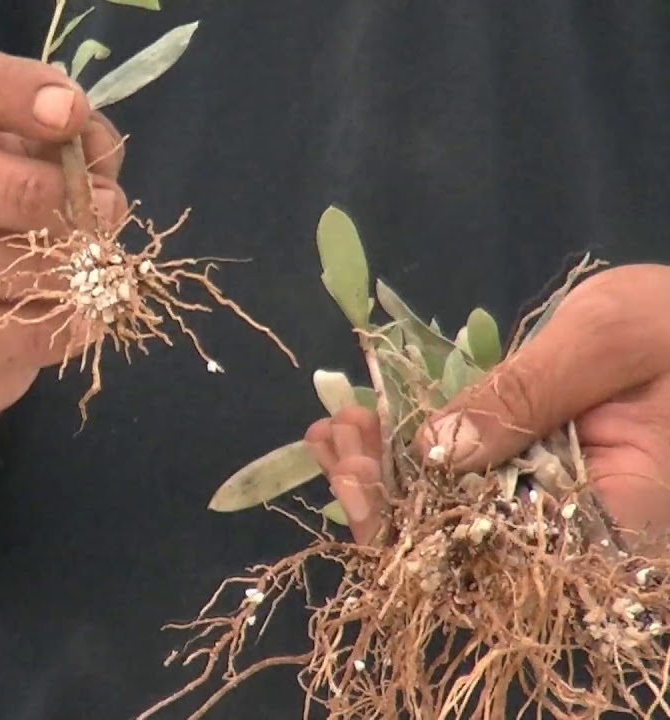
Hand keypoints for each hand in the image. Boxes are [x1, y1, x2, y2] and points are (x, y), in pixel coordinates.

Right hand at [0, 46, 127, 426]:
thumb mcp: (14, 157)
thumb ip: (59, 143)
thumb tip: (98, 152)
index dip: (12, 92)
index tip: (73, 114)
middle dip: (27, 193)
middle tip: (102, 213)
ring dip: (35, 269)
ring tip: (92, 275)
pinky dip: (25, 332)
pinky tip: (75, 325)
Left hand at [305, 264, 669, 546]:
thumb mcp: (605, 342)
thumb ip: (524, 396)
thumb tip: (434, 451)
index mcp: (618, 527)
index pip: (499, 568)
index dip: (415, 536)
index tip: (357, 478)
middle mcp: (582, 536)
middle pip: (464, 551)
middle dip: (384, 500)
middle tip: (332, 437)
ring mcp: (556, 509)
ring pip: (455, 518)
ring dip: (385, 475)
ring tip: (334, 425)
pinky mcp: (537, 478)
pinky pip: (465, 481)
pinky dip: (409, 455)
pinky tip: (357, 424)